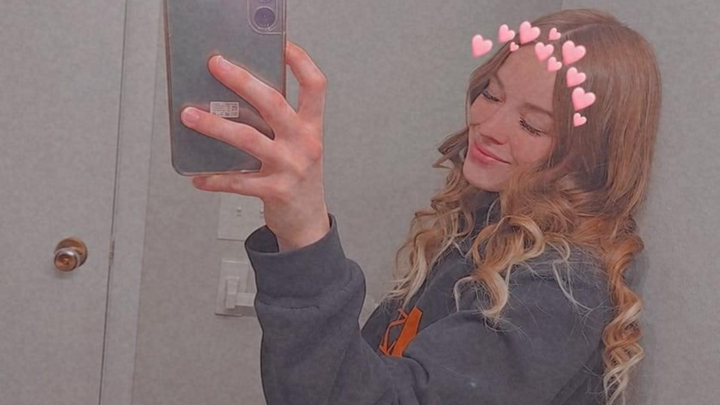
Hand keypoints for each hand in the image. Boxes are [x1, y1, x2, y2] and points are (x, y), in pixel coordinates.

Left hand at [181, 40, 329, 249]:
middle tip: (216, 66)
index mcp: (311, 128)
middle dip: (242, 81)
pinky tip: (199, 177)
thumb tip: (235, 100)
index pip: (314, 86)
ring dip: (215, 125)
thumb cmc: (299, 179)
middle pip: (274, 103)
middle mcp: (304, 143)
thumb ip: (278, 125)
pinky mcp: (275, 191)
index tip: (282, 45)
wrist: (308, 222)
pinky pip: (238, 180)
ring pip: (248, 139)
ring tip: (190, 116)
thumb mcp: (299, 147)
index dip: (301, 62)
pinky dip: (215, 178)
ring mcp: (291, 168)